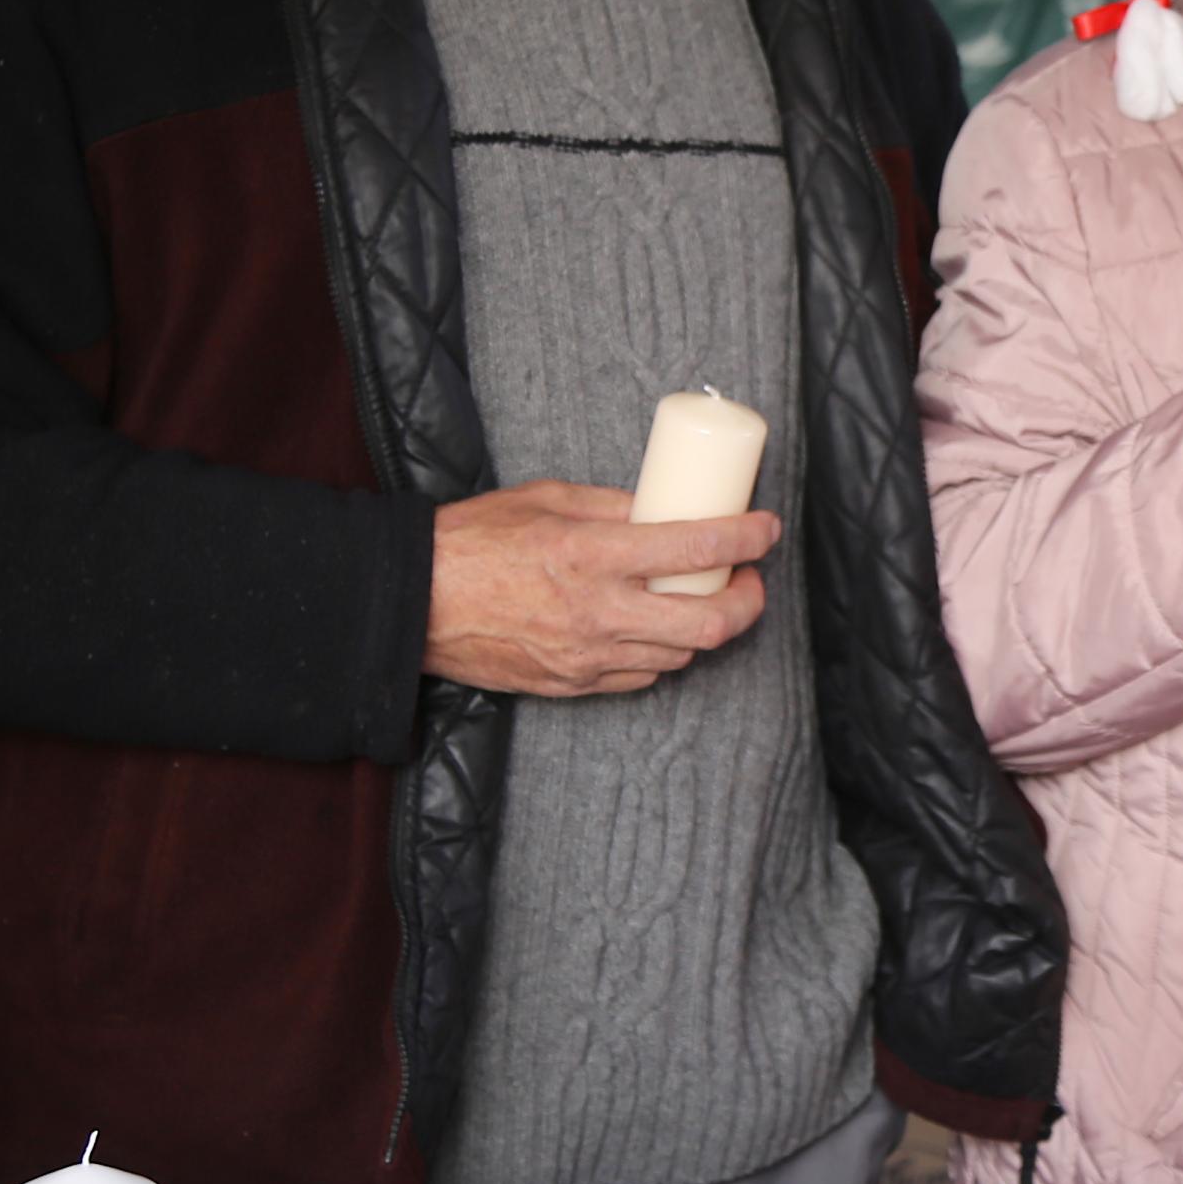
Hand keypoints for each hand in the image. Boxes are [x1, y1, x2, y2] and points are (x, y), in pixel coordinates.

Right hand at [424, 480, 782, 696]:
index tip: (766, 528)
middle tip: (749, 578)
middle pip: (708, 623)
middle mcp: (598, 611)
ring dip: (707, 627)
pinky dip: (663, 652)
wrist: (416, 602)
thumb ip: (613, 505)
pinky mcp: (573, 685)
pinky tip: (658, 627)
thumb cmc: (475, 541)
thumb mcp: (549, 498)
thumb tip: (666, 508)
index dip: (747, 538)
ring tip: (706, 599)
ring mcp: (587, 655)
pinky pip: (641, 676)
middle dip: (748, 602)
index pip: (697, 547)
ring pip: (681, 653)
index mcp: (591, 553)